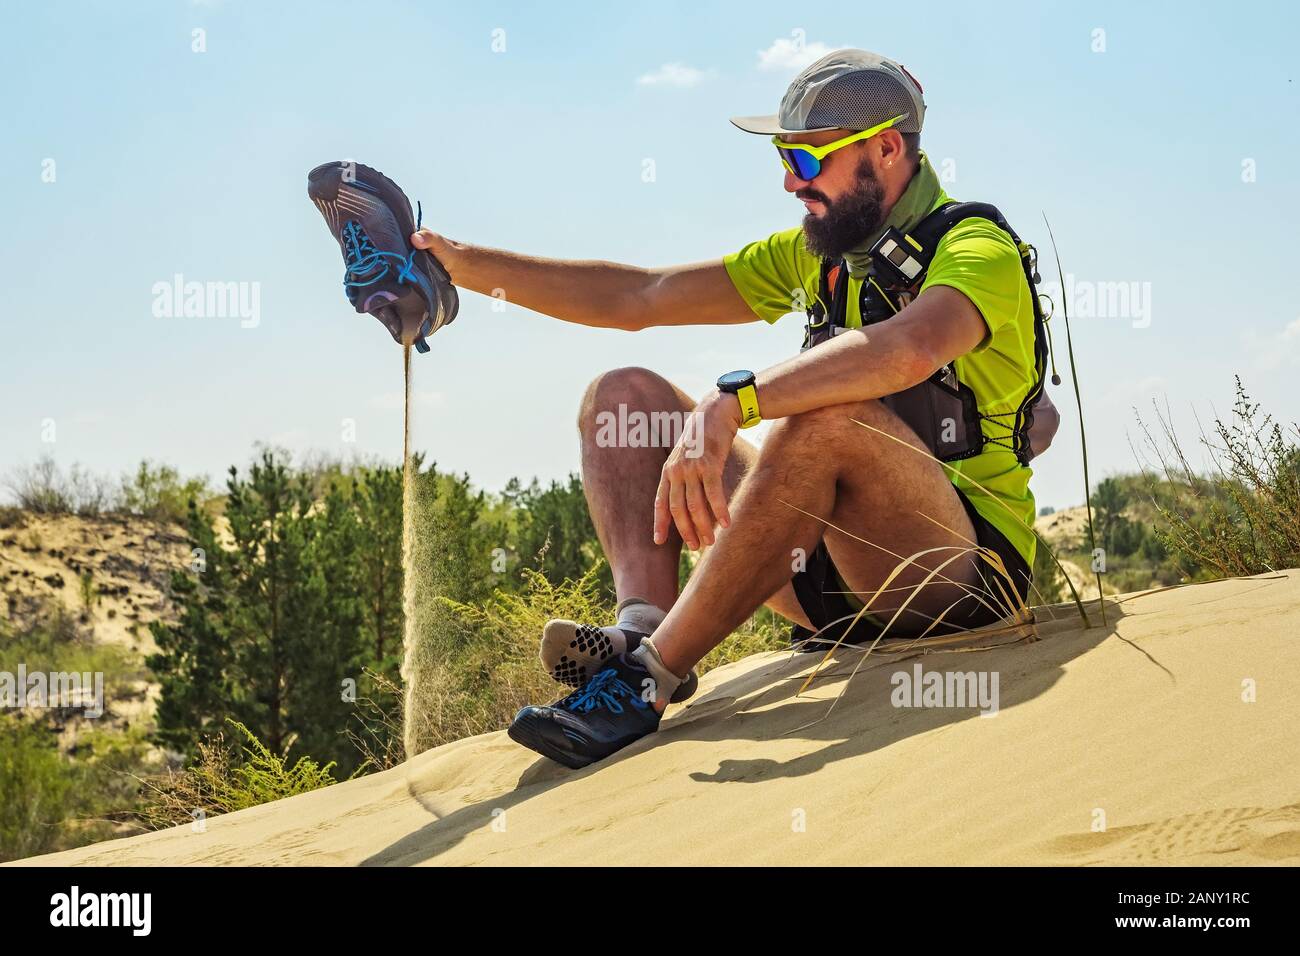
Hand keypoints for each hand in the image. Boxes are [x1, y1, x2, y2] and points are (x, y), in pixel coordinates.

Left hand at [653, 393, 740, 549]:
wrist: (715, 412)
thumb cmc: (703, 437)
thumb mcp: (686, 456)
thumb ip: (683, 476)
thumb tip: (687, 499)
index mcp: (668, 471)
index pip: (660, 502)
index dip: (660, 523)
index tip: (658, 541)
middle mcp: (676, 470)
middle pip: (678, 509)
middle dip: (686, 531)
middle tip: (696, 547)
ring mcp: (692, 468)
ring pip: (695, 505)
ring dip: (703, 526)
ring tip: (710, 542)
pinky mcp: (709, 464)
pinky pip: (713, 494)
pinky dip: (720, 511)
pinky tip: (726, 524)